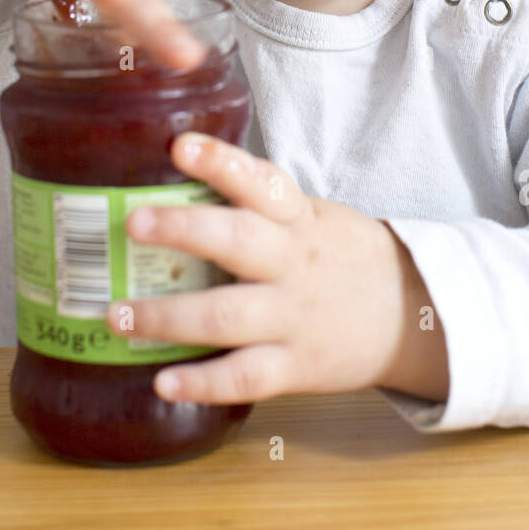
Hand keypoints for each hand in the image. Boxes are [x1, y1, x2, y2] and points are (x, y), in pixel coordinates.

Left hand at [105, 132, 425, 404]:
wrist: (412, 316)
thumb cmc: (342, 258)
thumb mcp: (312, 217)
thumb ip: (256, 207)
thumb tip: (174, 185)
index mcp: (298, 219)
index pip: (261, 182)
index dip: (221, 163)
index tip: (180, 146)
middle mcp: (294, 262)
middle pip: (237, 241)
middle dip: (182, 230)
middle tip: (133, 223)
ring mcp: (294, 316)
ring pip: (226, 316)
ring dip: (166, 317)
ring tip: (116, 314)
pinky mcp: (297, 366)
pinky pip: (245, 377)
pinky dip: (202, 382)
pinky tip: (163, 383)